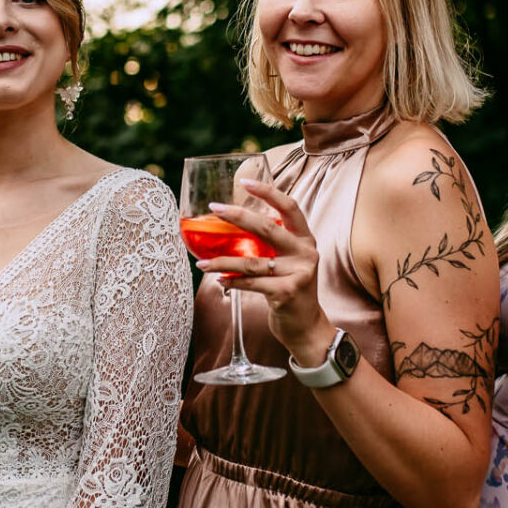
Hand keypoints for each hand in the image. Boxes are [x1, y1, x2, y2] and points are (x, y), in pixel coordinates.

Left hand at [198, 179, 332, 363]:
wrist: (306, 326)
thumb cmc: (289, 288)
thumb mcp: (287, 261)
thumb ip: (272, 243)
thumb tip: (237, 220)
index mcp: (305, 239)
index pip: (290, 207)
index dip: (269, 192)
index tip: (245, 182)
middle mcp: (306, 252)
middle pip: (267, 228)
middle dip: (237, 216)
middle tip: (214, 208)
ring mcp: (299, 273)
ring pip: (252, 262)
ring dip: (223, 261)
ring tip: (202, 263)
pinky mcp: (288, 292)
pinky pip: (252, 283)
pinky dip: (232, 281)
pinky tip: (219, 280)